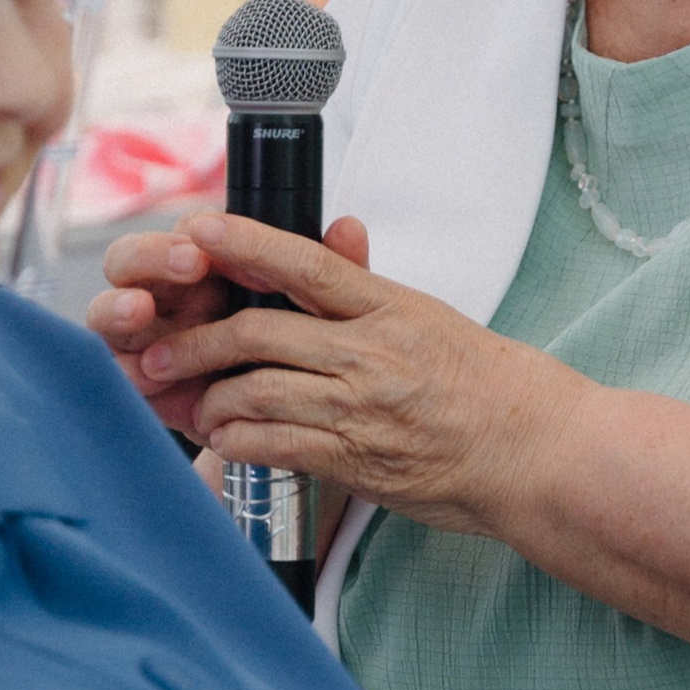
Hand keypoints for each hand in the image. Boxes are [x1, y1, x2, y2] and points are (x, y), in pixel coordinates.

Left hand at [105, 208, 579, 534]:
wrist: (533, 448)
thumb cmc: (485, 382)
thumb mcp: (427, 317)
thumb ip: (368, 288)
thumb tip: (335, 235)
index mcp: (387, 306)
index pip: (304, 262)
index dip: (244, 243)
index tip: (198, 229)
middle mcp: (370, 351)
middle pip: (259, 331)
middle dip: (195, 342)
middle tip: (155, 350)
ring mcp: (362, 407)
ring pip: (255, 392)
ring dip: (209, 399)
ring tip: (193, 404)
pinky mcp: (356, 460)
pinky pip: (274, 445)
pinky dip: (237, 442)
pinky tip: (225, 439)